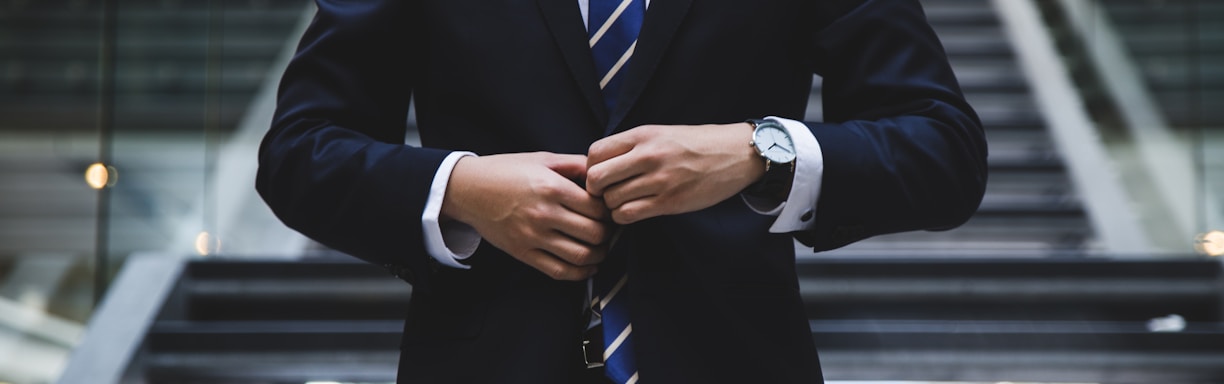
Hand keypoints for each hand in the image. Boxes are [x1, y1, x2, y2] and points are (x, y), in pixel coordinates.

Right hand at [442, 152, 610, 280]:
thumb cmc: (506, 171)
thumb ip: (575, 164)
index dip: (610, 211)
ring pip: (581, 256)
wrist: (468, 189)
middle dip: (608, 234)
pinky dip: (580, 273)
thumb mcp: (542, 159)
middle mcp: (544, 214)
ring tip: (601, 248)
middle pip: (594, 233)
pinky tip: (588, 266)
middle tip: (609, 229)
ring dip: (599, 255)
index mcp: (552, 187)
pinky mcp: (523, 253)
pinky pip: (559, 271)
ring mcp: (533, 236)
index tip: (609, 210)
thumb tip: (602, 173)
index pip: (597, 208)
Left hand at [586, 123, 764, 223]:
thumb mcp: (661, 133)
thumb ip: (631, 146)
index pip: (594, 153)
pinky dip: (624, 217)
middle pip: (596, 178)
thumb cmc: (696, 144)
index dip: (590, 167)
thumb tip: (599, 164)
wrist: (735, 154)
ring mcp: (659, 180)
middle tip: (606, 193)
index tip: (601, 175)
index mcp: (643, 135)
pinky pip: (629, 214)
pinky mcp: (669, 202)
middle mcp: (648, 156)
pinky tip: (634, 211)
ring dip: (612, 206)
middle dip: (596, 190)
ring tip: (624, 202)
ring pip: (611, 200)